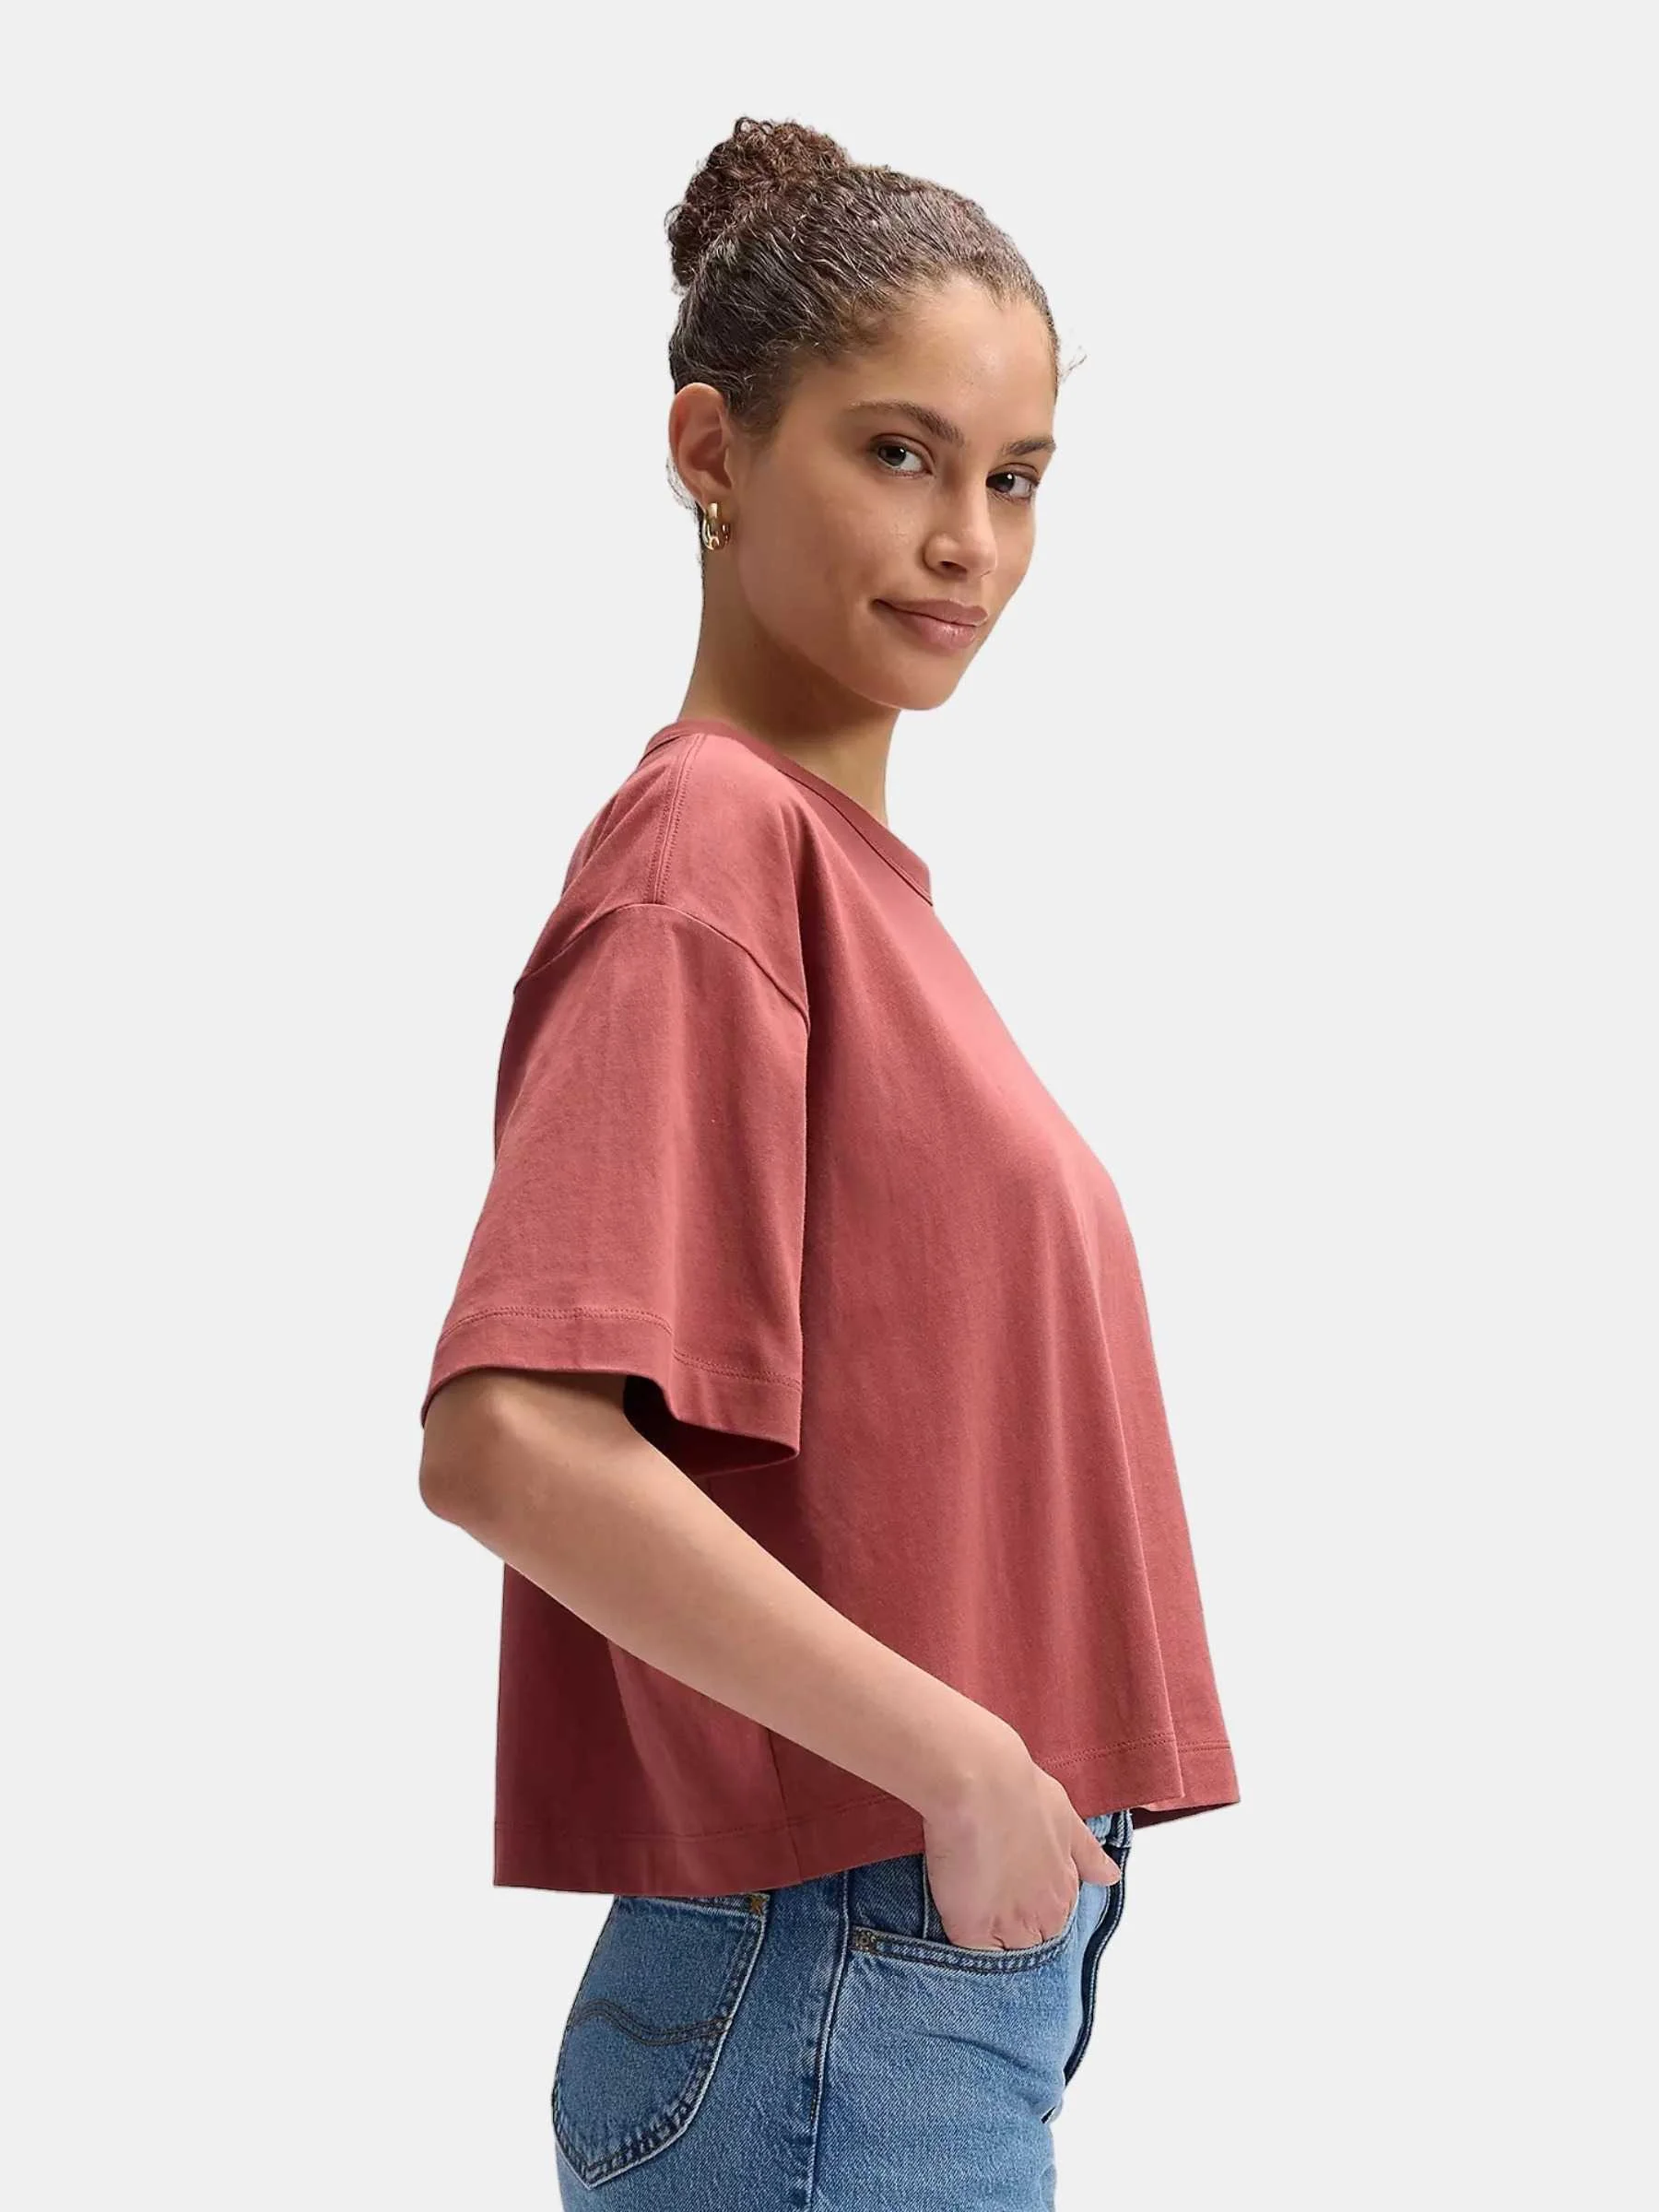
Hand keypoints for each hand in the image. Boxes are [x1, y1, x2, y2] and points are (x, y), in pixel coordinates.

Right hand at [920, 1749, 1120, 1950]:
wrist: (981, 1783)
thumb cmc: (1021, 1790)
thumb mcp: (1065, 1816)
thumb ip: (1086, 1852)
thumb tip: (1110, 1876)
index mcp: (1065, 1887)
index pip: (1055, 1918)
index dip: (1032, 1905)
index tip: (1014, 1887)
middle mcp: (1045, 1912)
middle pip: (1033, 1940)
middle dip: (1016, 1927)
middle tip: (988, 1891)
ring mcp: (1011, 1925)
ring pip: (1004, 1951)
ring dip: (992, 1938)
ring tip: (968, 1901)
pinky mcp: (973, 1930)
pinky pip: (970, 1953)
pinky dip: (964, 1943)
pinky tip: (954, 1916)